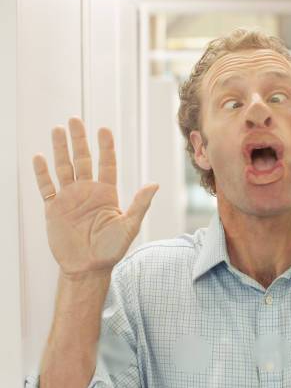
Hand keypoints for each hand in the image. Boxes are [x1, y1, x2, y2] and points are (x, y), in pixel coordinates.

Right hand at [32, 117, 157, 277]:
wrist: (88, 268)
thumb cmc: (111, 249)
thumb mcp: (129, 226)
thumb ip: (140, 204)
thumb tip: (154, 184)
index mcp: (106, 193)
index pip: (106, 164)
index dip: (105, 147)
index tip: (103, 129)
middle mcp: (87, 192)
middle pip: (82, 160)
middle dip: (78, 140)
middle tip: (75, 120)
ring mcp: (69, 199)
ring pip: (63, 168)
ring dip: (60, 149)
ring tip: (57, 129)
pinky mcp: (54, 209)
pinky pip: (46, 187)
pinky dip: (42, 173)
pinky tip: (39, 157)